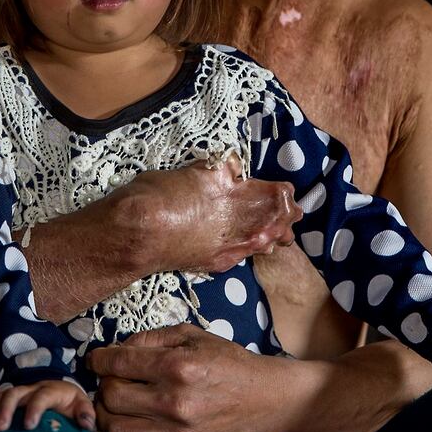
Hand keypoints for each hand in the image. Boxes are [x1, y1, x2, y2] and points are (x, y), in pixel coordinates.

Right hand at [0, 378, 95, 431]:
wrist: (59, 393)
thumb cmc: (69, 405)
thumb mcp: (80, 406)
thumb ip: (85, 414)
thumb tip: (87, 424)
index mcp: (50, 390)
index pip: (42, 396)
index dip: (35, 408)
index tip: (29, 426)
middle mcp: (30, 388)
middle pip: (15, 393)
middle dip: (6, 408)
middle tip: (0, 427)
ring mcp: (15, 393)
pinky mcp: (2, 398)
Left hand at [88, 323, 273, 431]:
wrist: (260, 399)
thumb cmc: (225, 361)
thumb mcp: (191, 335)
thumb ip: (151, 338)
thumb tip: (116, 348)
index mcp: (177, 366)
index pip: (118, 364)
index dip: (98, 359)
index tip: (96, 359)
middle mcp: (175, 402)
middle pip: (111, 397)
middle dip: (104, 386)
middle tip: (111, 381)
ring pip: (115, 430)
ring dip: (108, 416)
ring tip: (118, 406)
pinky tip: (129, 428)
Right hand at [115, 155, 301, 274]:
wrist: (138, 233)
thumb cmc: (161, 194)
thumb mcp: (194, 170)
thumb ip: (219, 170)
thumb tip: (231, 169)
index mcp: (243, 196)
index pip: (279, 196)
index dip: (284, 193)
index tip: (286, 191)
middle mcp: (242, 225)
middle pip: (279, 222)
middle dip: (287, 216)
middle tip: (293, 212)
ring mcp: (230, 247)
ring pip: (265, 242)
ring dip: (273, 234)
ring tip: (280, 230)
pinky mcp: (215, 262)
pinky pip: (244, 254)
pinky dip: (251, 247)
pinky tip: (249, 244)